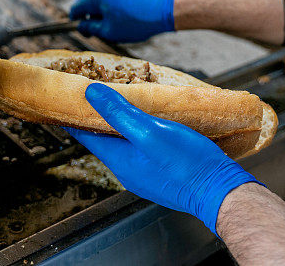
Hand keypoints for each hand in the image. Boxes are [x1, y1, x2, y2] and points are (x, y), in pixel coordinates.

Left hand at [66, 83, 258, 233]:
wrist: (218, 190)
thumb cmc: (186, 162)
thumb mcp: (150, 131)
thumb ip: (119, 113)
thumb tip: (91, 94)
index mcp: (120, 160)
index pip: (86, 136)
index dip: (75, 117)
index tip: (66, 102)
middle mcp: (128, 171)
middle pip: (104, 141)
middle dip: (98, 119)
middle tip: (95, 97)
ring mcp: (145, 175)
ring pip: (124, 146)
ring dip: (119, 127)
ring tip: (121, 106)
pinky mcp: (162, 174)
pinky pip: (141, 151)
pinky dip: (138, 135)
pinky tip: (150, 125)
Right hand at [69, 0, 178, 42]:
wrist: (166, 7)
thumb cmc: (138, 21)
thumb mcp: (110, 31)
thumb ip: (91, 28)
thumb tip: (82, 26)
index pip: (77, 6)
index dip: (76, 19)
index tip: (80, 28)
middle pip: (91, 2)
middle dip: (93, 17)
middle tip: (101, 32)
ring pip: (105, 0)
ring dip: (106, 12)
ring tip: (118, 26)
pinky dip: (117, 7)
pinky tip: (128, 18)